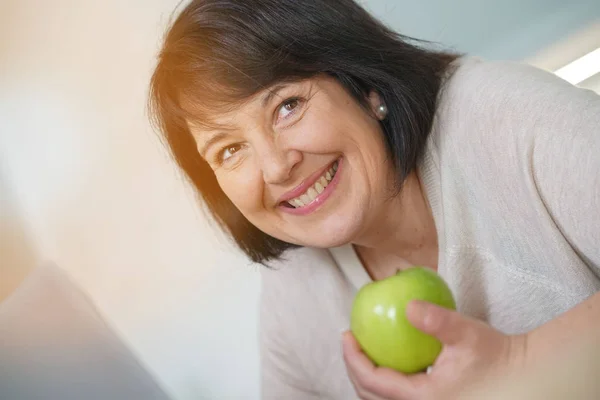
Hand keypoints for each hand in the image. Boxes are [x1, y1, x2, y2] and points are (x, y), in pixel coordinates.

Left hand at [342, 300, 527, 399]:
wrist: (521, 375)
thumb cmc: (497, 356)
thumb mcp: (467, 333)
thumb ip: (436, 320)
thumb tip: (408, 306)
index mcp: (425, 398)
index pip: (374, 381)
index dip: (354, 359)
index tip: (346, 335)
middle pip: (371, 396)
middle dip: (354, 368)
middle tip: (349, 340)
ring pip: (383, 399)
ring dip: (367, 376)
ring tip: (363, 348)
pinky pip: (398, 396)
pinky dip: (385, 379)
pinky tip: (388, 357)